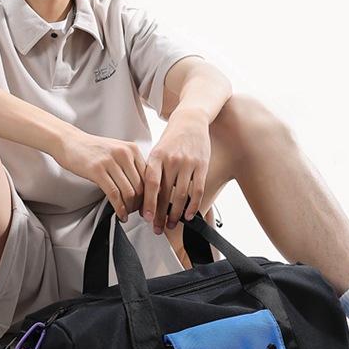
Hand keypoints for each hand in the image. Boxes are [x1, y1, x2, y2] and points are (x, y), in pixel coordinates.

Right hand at [55, 129, 146, 222]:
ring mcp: (110, 162)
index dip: (150, 194)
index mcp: (132, 149)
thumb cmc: (92, 149)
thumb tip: (144, 187)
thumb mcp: (117, 151)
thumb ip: (131, 165)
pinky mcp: (97, 171)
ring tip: (128, 214)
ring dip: (130, 207)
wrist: (69, 141)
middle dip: (140, 203)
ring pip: (129, 192)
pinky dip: (119, 208)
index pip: (148, 176)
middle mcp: (124, 154)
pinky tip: (120, 214)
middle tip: (137, 212)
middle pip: (140, 186)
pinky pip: (114, 194)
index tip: (147, 204)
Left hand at [142, 109, 210, 233]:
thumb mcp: (157, 150)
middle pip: (166, 193)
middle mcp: (172, 160)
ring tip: (172, 224)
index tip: (146, 218)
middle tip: (157, 228)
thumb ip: (152, 171)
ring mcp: (188, 163)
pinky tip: (188, 215)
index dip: (149, 202)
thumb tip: (145, 197)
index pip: (151, 184)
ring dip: (176, 213)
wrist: (190, 120)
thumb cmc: (171, 138)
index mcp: (157, 156)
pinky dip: (193, 205)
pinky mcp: (202, 165)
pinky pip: (198, 190)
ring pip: (181, 195)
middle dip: (161, 215)